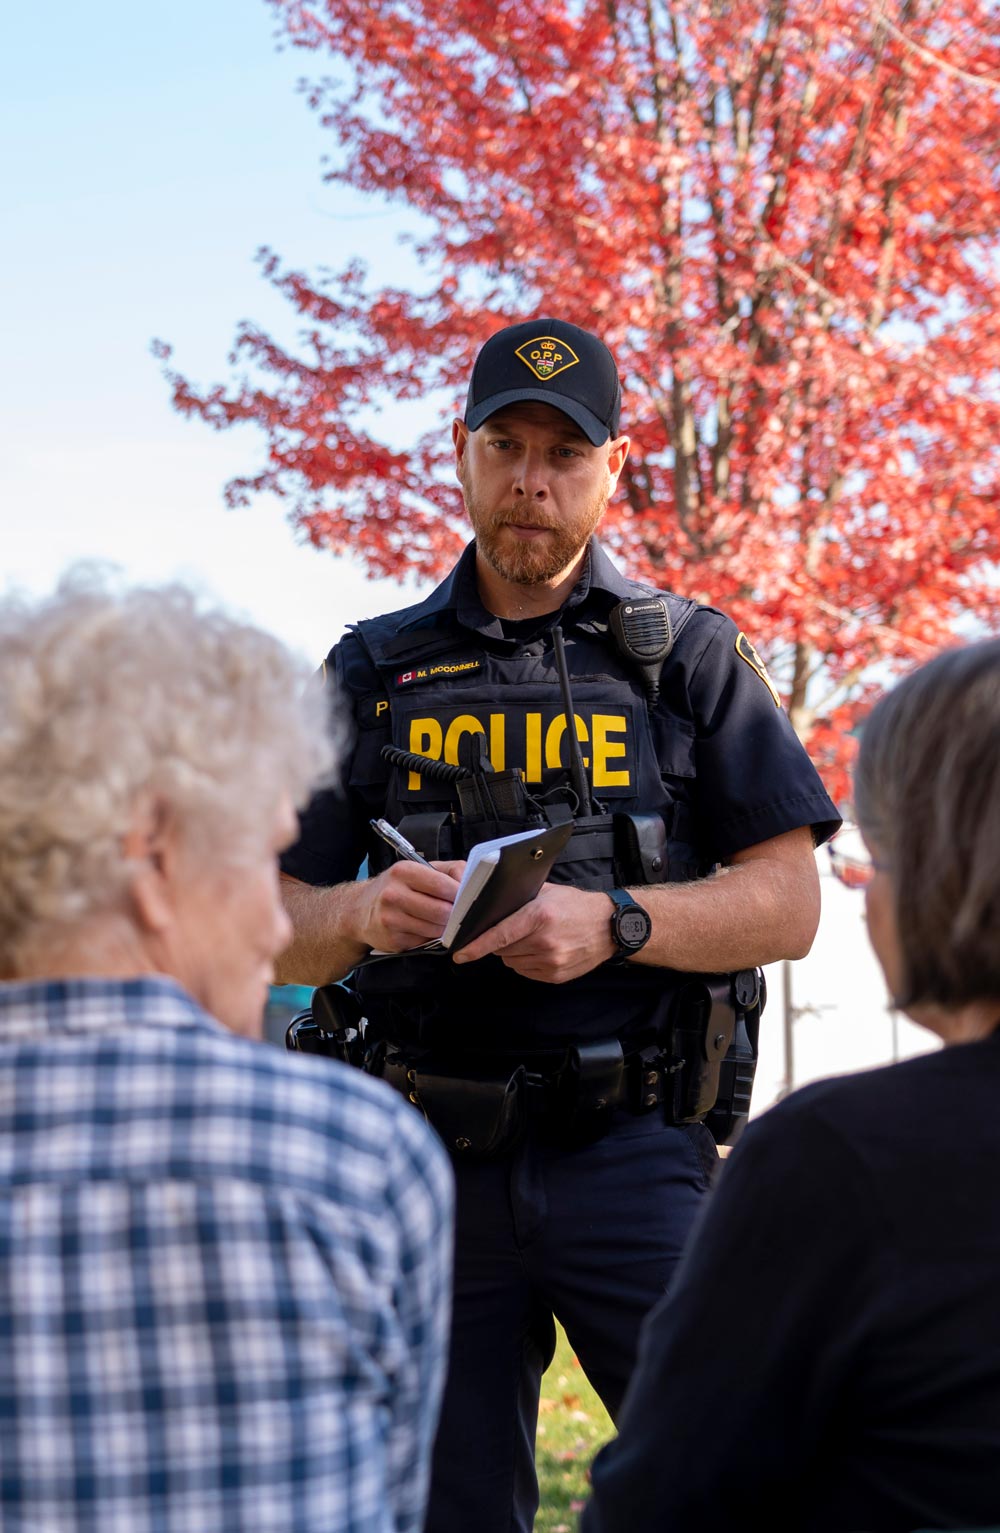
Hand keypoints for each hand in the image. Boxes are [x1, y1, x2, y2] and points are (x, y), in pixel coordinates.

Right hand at [358, 860, 464, 952]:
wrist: (360, 910)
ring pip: (436, 929)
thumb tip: (471, 883)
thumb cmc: (396, 887)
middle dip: (455, 914)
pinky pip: (425, 942)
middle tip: (457, 913)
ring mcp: (391, 919)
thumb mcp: (418, 870)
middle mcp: (394, 894)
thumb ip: (449, 871)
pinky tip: (424, 929)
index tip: (466, 897)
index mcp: (403, 871)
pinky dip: (430, 938)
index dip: (460, 894)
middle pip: (442, 911)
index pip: (443, 885)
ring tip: (441, 921)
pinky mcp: (393, 940)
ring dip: (444, 928)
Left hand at [453, 883, 615, 982]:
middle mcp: (545, 941)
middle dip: (502, 941)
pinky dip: (527, 962)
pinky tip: (542, 949)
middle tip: (518, 929)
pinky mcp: (556, 976)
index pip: (499, 935)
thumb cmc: (577, 906)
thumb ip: (519, 898)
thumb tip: (488, 905)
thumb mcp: (548, 892)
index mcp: (539, 916)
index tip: (460, 954)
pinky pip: (526, 971)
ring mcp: (552, 961)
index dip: (476, 946)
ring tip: (534, 938)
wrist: (610, 927)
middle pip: (503, 950)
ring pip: (512, 962)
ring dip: (514, 952)